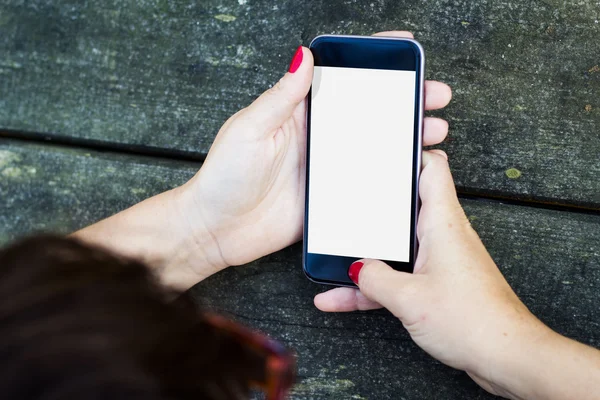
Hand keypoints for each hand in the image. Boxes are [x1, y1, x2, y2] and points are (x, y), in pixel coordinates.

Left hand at [179, 31, 452, 277]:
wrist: (217, 230)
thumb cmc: (224, 177)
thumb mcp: (249, 129)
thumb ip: (281, 96)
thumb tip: (303, 56)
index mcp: (297, 112)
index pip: (340, 77)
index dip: (373, 59)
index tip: (404, 48)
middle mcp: (317, 136)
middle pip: (368, 110)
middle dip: (405, 99)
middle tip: (434, 95)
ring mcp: (326, 167)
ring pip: (374, 144)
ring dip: (405, 135)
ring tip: (435, 131)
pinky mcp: (330, 197)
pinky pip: (366, 182)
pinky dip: (390, 175)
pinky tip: (412, 171)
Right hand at [314, 151, 547, 397]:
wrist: (506, 356)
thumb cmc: (473, 320)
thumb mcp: (409, 297)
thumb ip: (375, 279)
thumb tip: (356, 268)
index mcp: (442, 223)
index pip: (431, 168)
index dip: (408, 152)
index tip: (382, 147)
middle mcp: (442, 235)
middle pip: (404, 206)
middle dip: (373, 203)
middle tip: (346, 194)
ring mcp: (439, 261)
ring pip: (394, 247)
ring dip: (366, 253)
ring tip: (332, 253)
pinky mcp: (437, 285)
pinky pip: (397, 277)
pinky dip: (372, 285)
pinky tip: (340, 298)